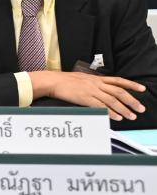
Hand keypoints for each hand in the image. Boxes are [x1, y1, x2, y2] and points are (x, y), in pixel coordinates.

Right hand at [31, 71, 146, 120]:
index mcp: (96, 78)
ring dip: (124, 109)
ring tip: (131, 116)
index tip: (142, 89)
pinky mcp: (85, 98)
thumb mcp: (82, 78)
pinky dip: (110, 112)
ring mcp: (91, 91)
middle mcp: (96, 84)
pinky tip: (116, 117)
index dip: (131, 85)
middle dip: (132, 101)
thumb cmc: (64, 80)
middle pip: (119, 92)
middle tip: (140, 109)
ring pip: (112, 100)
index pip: (118, 81)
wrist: (53, 81)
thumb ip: (93, 82)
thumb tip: (100, 87)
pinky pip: (101, 106)